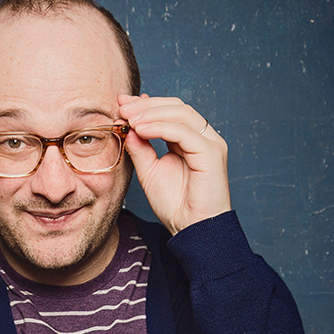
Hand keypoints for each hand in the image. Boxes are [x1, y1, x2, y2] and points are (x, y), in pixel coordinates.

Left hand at [119, 94, 230, 234]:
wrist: (190, 228)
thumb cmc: (174, 204)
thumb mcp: (149, 170)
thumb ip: (139, 148)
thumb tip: (127, 127)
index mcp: (189, 140)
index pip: (169, 111)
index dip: (145, 105)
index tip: (121, 104)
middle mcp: (203, 138)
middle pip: (176, 106)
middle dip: (146, 105)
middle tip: (122, 108)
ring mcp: (210, 143)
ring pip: (181, 113)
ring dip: (152, 113)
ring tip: (129, 119)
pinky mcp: (211, 153)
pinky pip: (184, 132)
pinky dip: (160, 127)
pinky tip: (141, 129)